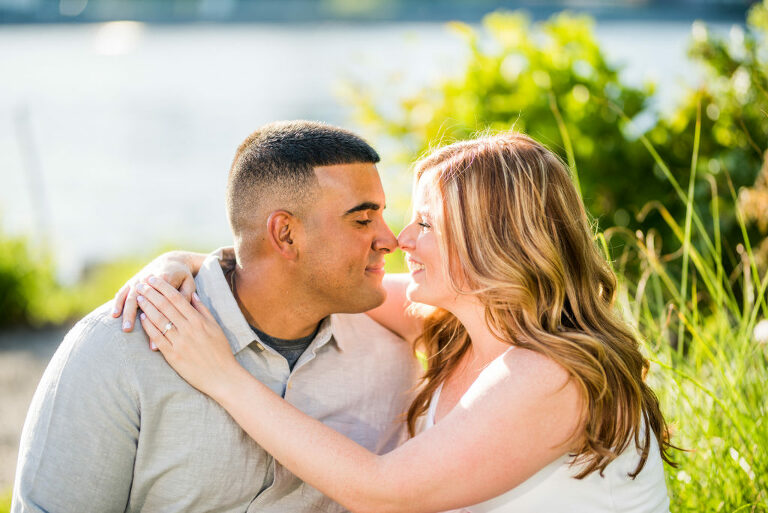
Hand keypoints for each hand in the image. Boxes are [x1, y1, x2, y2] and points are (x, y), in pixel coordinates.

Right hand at [112, 252, 196, 331]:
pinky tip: (114, 314)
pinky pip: (123, 291)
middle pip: (139, 298)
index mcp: (164, 279)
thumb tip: (180, 314)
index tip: (154, 329)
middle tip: (128, 329)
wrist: (172, 261)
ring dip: (125, 311)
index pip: (158, 300)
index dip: (156, 316)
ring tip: (124, 327)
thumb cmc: (183, 277)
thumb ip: (185, 298)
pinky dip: (118, 302)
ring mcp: (139, 279)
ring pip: (129, 296)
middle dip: (132, 314)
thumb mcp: (189, 285)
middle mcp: (148, 279)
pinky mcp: (133, 281)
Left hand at [136, 276, 240, 398]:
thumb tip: (193, 295)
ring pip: (159, 319)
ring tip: (138, 297)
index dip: (163, 287)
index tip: (154, 278)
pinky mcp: (172, 355)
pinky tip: (142, 318)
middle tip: (141, 283)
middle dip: (151, 293)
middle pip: (165, 306)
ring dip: (147, 306)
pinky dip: (148, 326)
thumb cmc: (221, 351)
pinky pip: (157, 337)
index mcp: (198, 320)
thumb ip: (203, 310)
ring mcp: (179, 342)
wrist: (222, 376)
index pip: (177, 298)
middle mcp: (188, 329)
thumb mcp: (215, 327)